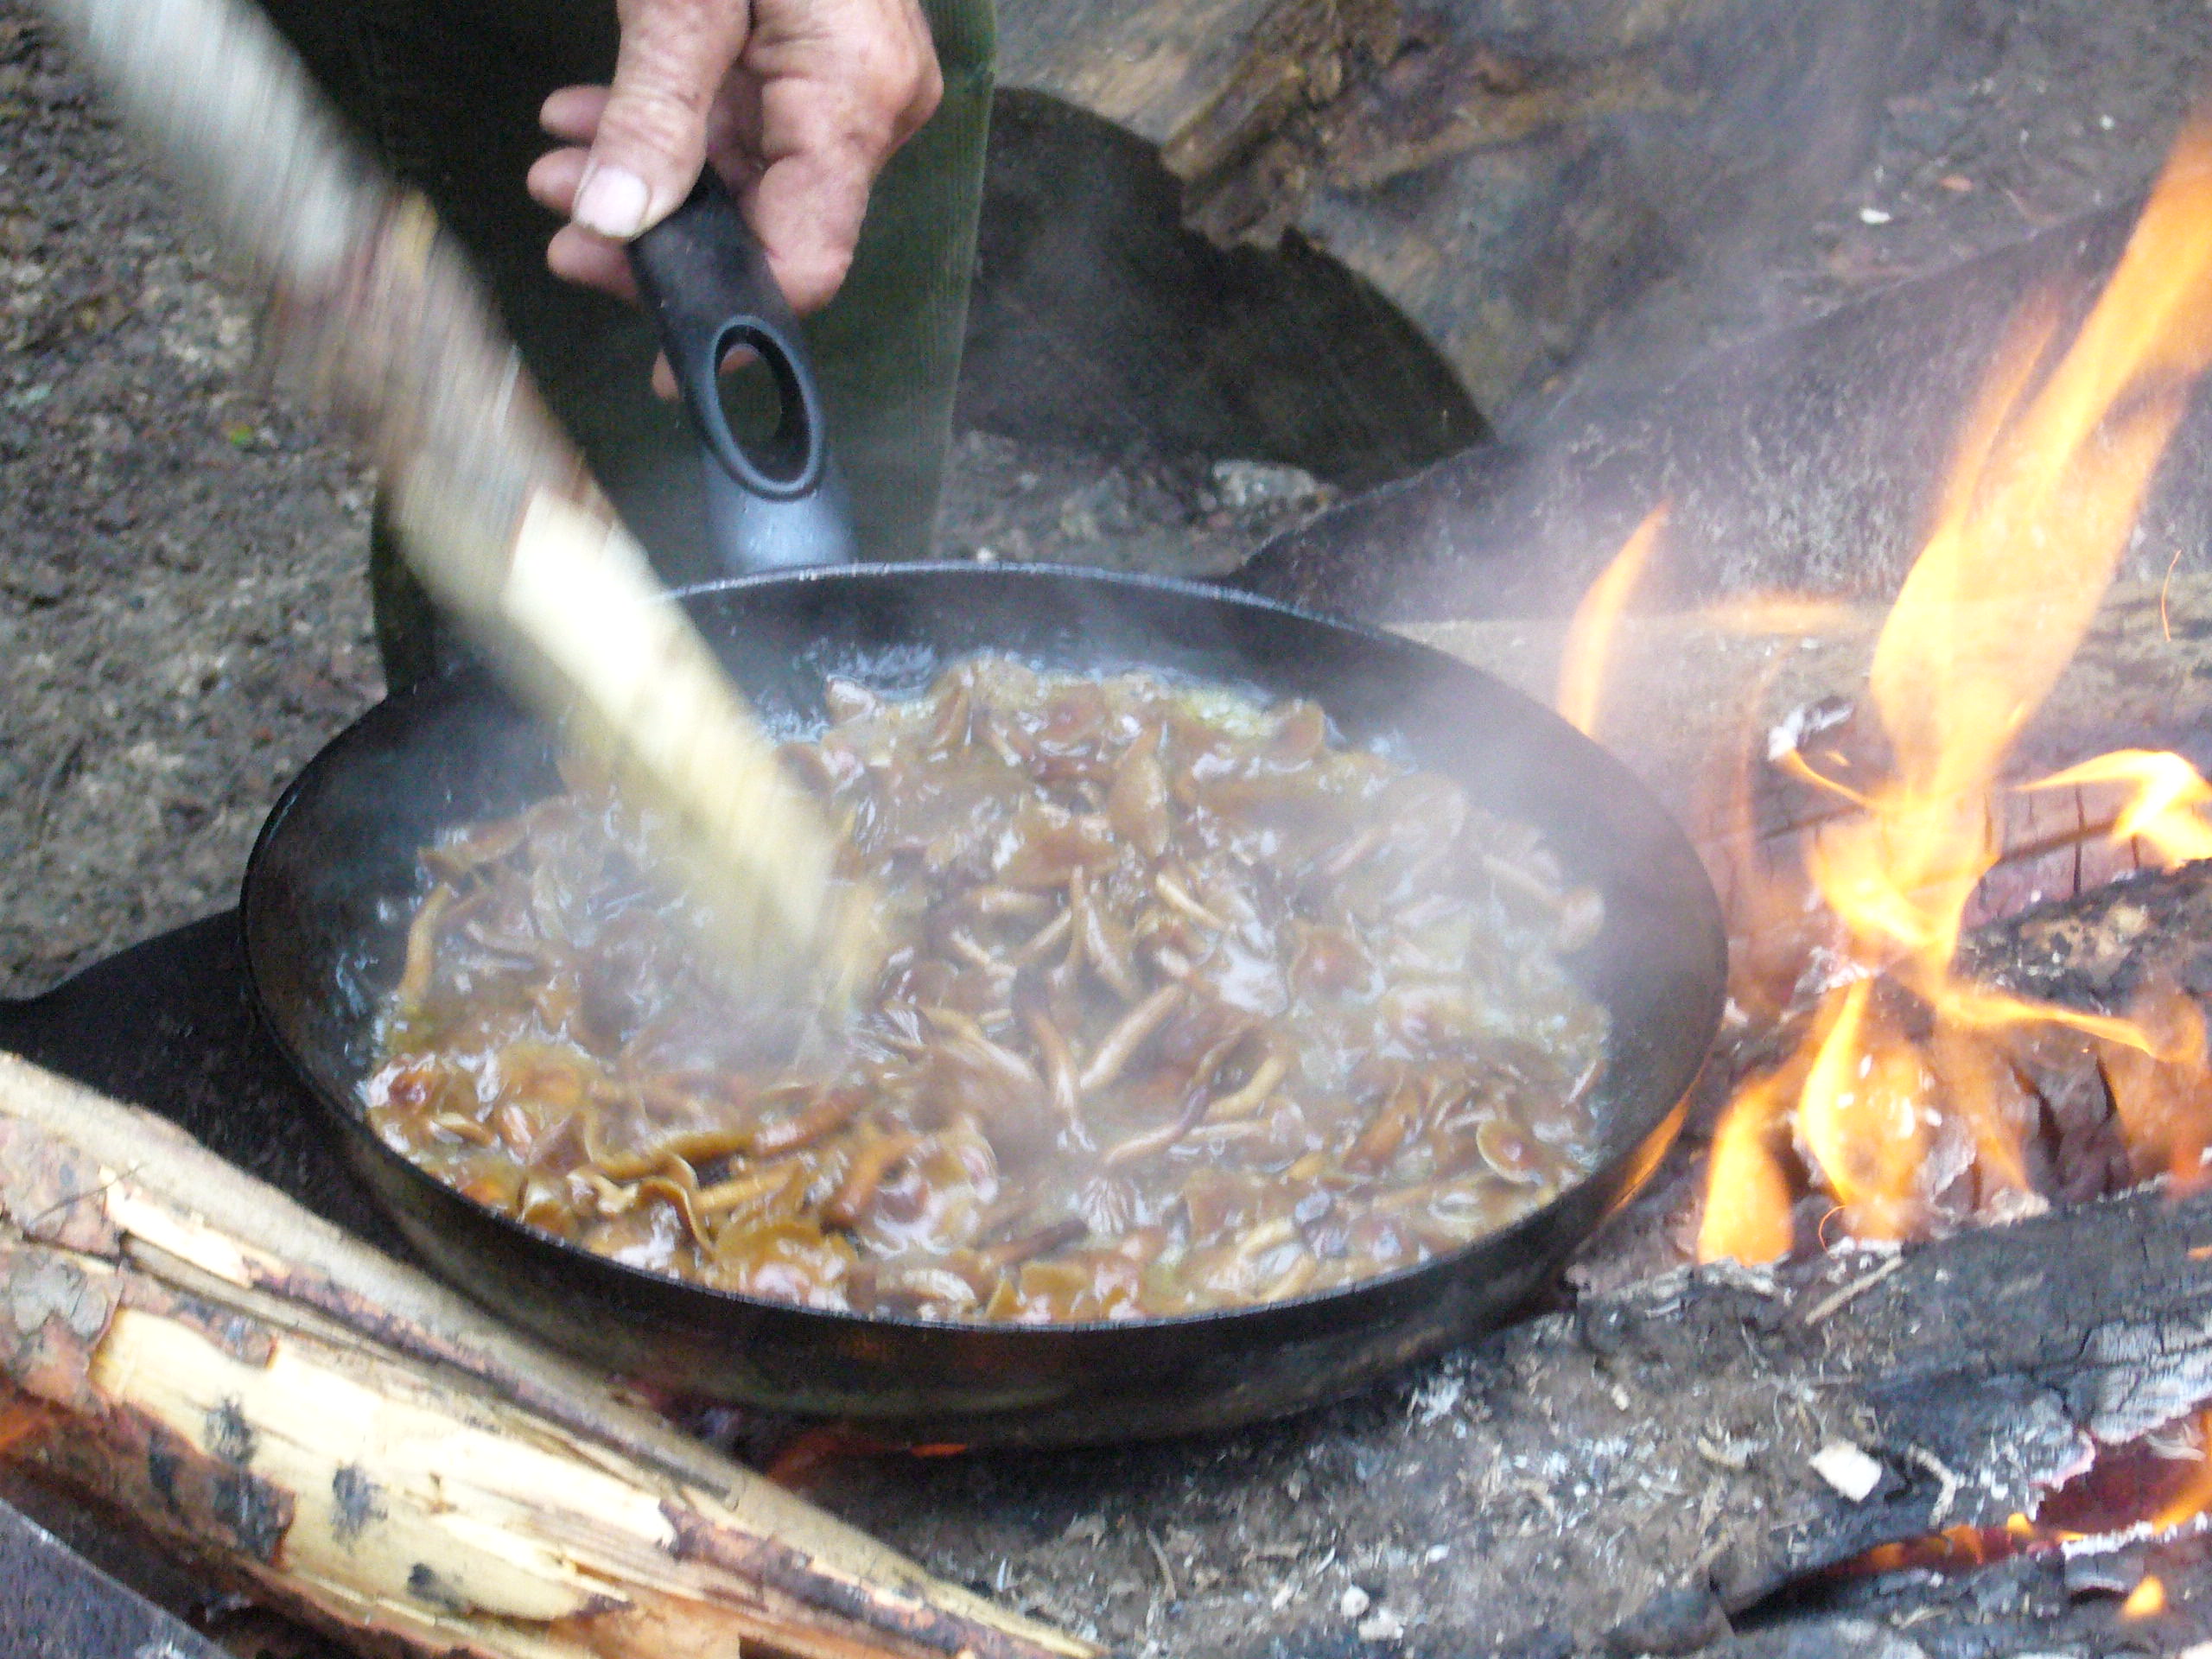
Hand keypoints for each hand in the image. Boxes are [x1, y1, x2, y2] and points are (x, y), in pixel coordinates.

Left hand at [527, 0, 942, 318]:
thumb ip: (651, 114)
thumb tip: (618, 224)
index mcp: (852, 99)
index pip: (806, 258)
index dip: (733, 319)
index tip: (663, 361)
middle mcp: (872, 102)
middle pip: (771, 222)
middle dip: (657, 235)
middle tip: (562, 233)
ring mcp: (852, 79)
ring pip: (748, 174)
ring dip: (647, 180)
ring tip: (555, 166)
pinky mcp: (822, 51)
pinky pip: (750, 122)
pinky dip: (671, 130)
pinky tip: (595, 121)